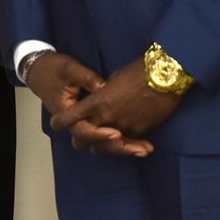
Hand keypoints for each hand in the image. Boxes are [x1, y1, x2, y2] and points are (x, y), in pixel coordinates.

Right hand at [26, 52, 148, 155]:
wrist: (40, 70)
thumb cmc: (53, 69)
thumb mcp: (69, 69)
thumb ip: (87, 79)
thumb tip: (104, 87)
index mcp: (66, 112)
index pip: (84, 131)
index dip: (100, 134)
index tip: (117, 133)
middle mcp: (76, 123)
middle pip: (98, 144)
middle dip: (119, 147)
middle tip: (141, 148)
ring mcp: (86, 123)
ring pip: (106, 143)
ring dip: (126, 146)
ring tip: (147, 148)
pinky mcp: (94, 121)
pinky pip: (109, 135)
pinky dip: (125, 139)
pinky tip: (143, 142)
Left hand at [50, 55, 180, 155]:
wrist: (164, 77)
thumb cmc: (136, 72)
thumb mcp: (113, 80)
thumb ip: (103, 95)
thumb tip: (102, 100)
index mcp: (96, 102)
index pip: (70, 118)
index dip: (60, 122)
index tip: (56, 124)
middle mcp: (106, 118)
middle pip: (84, 139)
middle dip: (82, 141)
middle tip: (81, 141)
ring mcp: (122, 127)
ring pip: (105, 146)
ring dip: (103, 147)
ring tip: (100, 148)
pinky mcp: (138, 132)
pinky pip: (126, 143)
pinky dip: (125, 145)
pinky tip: (126, 145)